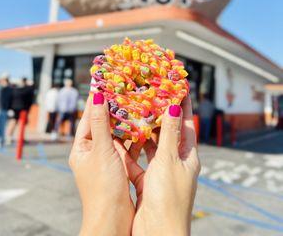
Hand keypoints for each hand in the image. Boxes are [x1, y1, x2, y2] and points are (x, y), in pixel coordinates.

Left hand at [69, 92, 134, 235]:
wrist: (114, 223)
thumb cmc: (103, 187)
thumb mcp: (101, 151)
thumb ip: (100, 124)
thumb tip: (96, 97)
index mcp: (82, 148)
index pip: (88, 117)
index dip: (97, 99)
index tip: (106, 81)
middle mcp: (93, 152)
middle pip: (105, 124)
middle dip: (116, 108)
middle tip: (128, 90)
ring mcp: (108, 160)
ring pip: (119, 135)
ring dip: (129, 121)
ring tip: (140, 103)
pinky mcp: (121, 167)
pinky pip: (129, 147)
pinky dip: (137, 137)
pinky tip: (147, 126)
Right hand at [116, 97, 199, 235]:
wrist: (157, 234)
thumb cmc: (168, 197)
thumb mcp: (169, 160)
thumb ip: (169, 133)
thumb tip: (174, 106)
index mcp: (187, 157)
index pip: (187, 124)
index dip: (184, 104)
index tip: (180, 86)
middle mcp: (176, 163)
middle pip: (168, 133)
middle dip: (160, 114)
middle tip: (150, 95)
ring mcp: (161, 173)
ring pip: (151, 146)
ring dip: (143, 131)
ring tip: (134, 112)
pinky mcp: (146, 182)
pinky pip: (137, 161)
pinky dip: (130, 151)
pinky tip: (120, 138)